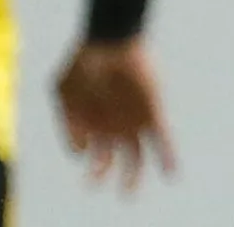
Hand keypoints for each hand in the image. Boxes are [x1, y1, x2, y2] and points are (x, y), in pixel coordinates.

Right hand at [58, 38, 174, 190]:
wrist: (109, 38)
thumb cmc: (82, 62)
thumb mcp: (62, 90)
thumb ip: (66, 121)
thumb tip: (80, 153)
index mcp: (92, 126)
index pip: (92, 156)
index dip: (89, 162)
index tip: (86, 157)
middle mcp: (113, 127)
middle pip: (114, 162)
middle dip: (107, 176)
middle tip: (101, 187)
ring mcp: (133, 120)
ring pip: (137, 156)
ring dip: (134, 176)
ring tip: (128, 193)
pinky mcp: (152, 111)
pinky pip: (162, 138)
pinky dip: (168, 156)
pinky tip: (171, 172)